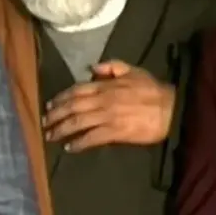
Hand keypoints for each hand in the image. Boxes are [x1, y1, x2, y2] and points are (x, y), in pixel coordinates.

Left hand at [42, 60, 175, 151]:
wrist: (171, 109)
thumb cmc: (152, 89)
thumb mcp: (132, 70)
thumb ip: (111, 66)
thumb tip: (92, 68)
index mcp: (104, 86)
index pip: (75, 90)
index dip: (60, 98)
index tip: (49, 105)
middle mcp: (101, 100)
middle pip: (72, 107)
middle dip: (55, 115)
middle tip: (44, 122)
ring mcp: (107, 116)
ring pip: (78, 122)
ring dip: (62, 129)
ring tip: (50, 136)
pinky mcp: (116, 132)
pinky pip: (93, 138)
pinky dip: (79, 143)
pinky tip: (70, 148)